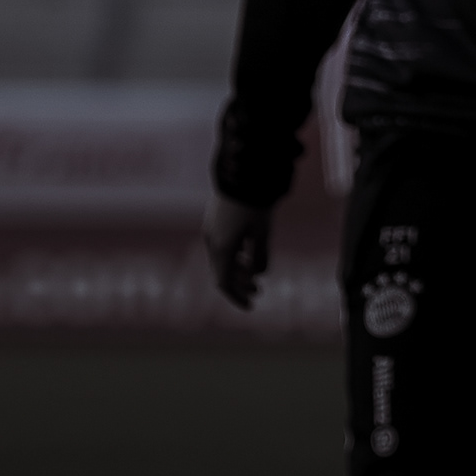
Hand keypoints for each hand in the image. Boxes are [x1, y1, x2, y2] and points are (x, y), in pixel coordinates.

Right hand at [202, 193, 275, 309]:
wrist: (241, 169)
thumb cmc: (254, 203)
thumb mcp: (263, 232)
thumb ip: (261, 256)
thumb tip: (258, 274)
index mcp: (222, 248)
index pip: (224, 283)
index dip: (237, 297)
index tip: (250, 306)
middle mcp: (212, 240)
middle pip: (223, 271)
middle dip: (240, 283)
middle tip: (258, 290)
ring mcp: (211, 228)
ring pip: (223, 257)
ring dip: (239, 268)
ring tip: (255, 272)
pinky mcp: (215, 218)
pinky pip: (223, 244)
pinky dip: (235, 254)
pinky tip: (249, 252)